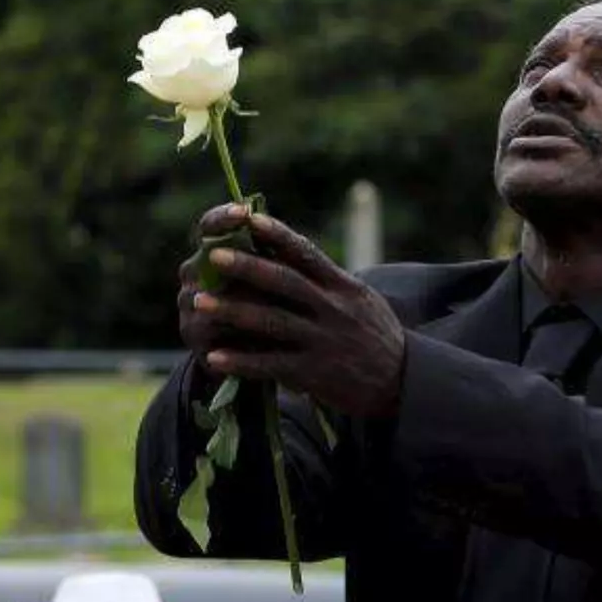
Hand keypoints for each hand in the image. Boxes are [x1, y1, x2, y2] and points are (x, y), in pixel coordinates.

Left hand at [188, 211, 406, 419]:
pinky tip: (214, 357)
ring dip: (232, 311)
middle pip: (283, 281)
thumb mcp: (360, 300)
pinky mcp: (315, 373)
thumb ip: (327, 280)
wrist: (403, 383)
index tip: (248, 219)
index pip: (306, 253)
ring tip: (198, 304)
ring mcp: (323, 341)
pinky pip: (271, 365)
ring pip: (271, 322)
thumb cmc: (374, 336)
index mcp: (342, 286)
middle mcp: (333, 309)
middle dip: (246, 267)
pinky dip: (241, 362)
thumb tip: (289, 251)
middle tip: (212, 256)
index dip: (276, 235)